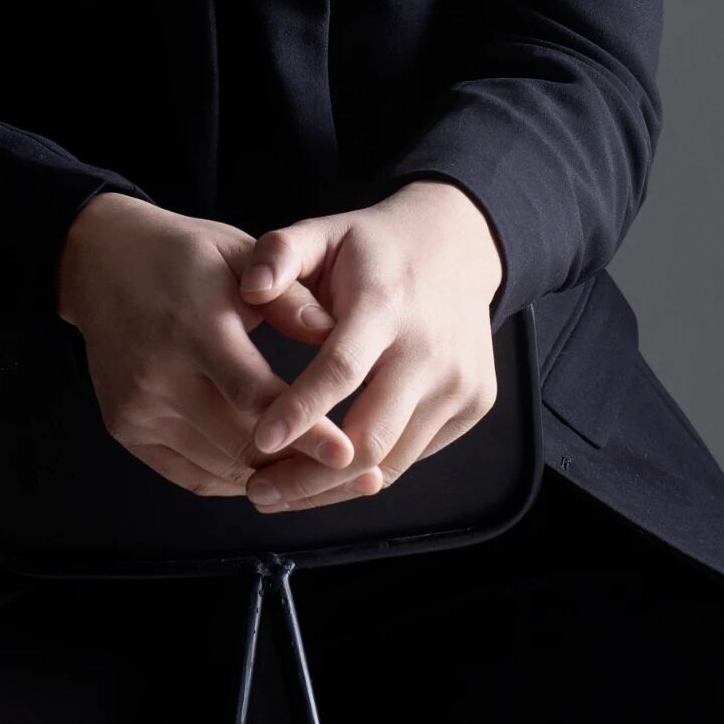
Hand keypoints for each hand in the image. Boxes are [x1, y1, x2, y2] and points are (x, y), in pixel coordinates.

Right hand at [57, 194, 357, 496]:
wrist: (100, 260)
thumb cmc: (182, 254)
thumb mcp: (240, 254)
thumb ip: (289, 299)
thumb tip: (335, 335)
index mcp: (194, 326)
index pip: (256, 396)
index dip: (305, 431)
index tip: (347, 453)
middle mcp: (160, 374)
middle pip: (240, 444)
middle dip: (301, 466)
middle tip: (353, 474)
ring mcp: (138, 407)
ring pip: (220, 468)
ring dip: (272, 479)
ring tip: (321, 477)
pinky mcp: (125, 428)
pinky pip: (192, 475)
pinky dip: (234, 479)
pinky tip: (269, 470)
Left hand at [236, 180, 502, 514]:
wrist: (459, 245)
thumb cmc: (373, 246)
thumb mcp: (323, 232)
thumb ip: (278, 253)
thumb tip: (249, 289)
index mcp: (386, 304)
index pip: (341, 369)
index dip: (299, 409)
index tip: (260, 441)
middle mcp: (430, 349)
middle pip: (369, 436)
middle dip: (309, 475)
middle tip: (258, 491)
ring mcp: (459, 382)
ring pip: (391, 461)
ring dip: (334, 487)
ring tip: (282, 490)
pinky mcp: (475, 404)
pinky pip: (413, 455)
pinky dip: (369, 472)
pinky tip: (328, 472)